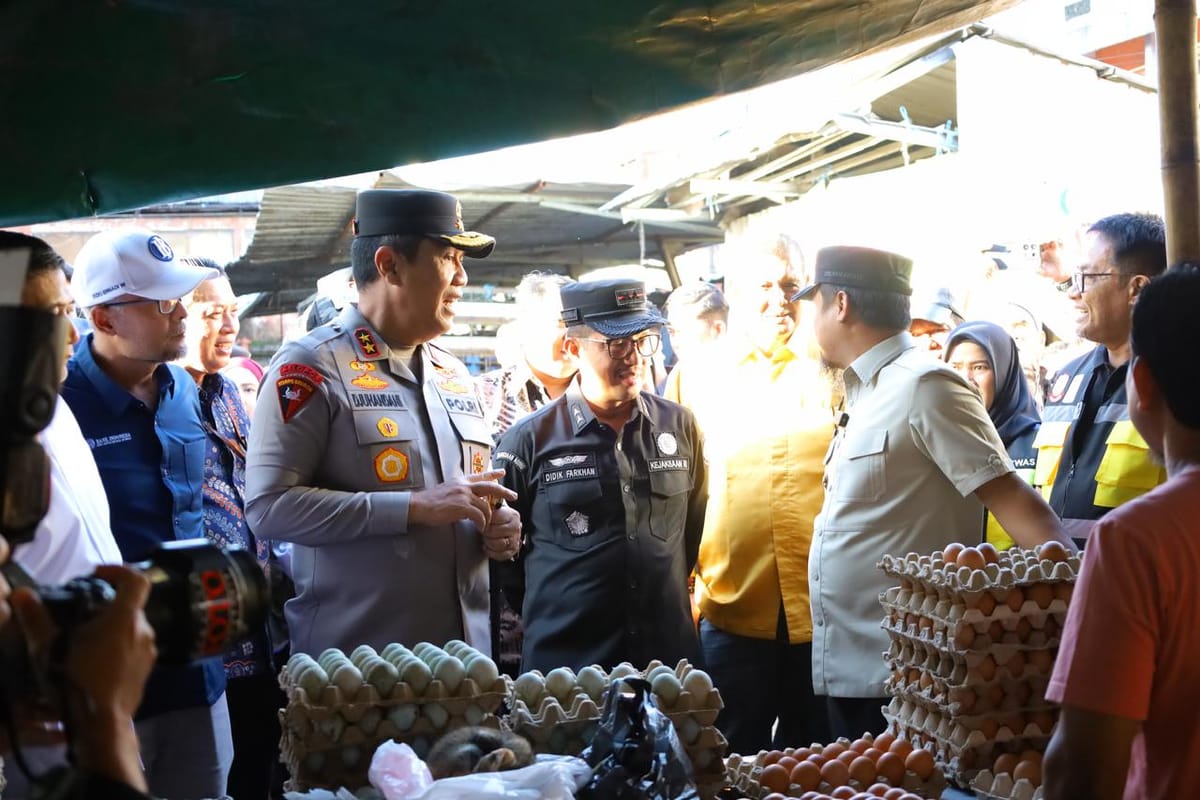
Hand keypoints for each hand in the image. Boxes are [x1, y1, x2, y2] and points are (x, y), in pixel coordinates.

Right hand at [9, 566, 153, 790]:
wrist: (101, 724)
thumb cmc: (76, 681)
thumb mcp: (50, 649)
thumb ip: (36, 619)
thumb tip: (21, 594)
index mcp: (126, 619)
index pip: (136, 581)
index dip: (119, 571)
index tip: (98, 573)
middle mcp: (144, 631)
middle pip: (130, 608)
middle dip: (107, 607)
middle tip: (80, 616)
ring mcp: (149, 652)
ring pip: (131, 630)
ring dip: (111, 630)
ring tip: (83, 641)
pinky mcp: (147, 671)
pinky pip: (133, 650)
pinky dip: (117, 648)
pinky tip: (95, 662)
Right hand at [408, 470, 517, 529]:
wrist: (419, 506)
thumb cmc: (431, 502)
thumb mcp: (447, 491)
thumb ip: (460, 493)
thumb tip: (469, 501)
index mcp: (461, 481)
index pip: (480, 475)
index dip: (493, 474)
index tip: (502, 472)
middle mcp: (464, 485)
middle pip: (489, 486)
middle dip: (503, 491)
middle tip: (513, 496)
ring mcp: (463, 495)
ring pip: (485, 506)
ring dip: (488, 518)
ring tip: (486, 526)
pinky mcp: (462, 506)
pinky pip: (479, 515)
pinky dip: (482, 523)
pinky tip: (480, 528)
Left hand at [480, 504, 521, 560]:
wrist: (500, 527)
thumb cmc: (493, 518)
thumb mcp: (492, 507)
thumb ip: (488, 503)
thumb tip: (482, 499)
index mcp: (512, 515)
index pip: (495, 518)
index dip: (485, 520)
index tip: (482, 520)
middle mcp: (516, 527)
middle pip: (495, 532)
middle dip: (486, 532)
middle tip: (483, 530)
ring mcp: (516, 540)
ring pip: (499, 544)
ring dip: (489, 542)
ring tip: (486, 538)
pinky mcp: (513, 551)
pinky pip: (501, 555)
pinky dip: (491, 552)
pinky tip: (487, 546)